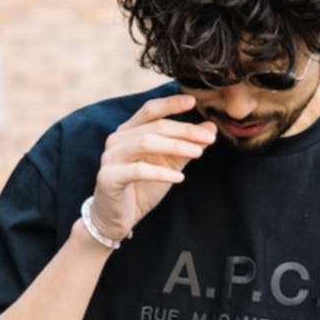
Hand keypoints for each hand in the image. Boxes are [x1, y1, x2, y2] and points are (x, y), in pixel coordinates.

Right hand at [89, 95, 216, 239]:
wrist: (117, 218)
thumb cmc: (142, 188)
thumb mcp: (168, 165)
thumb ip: (187, 146)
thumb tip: (211, 128)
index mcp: (129, 131)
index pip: (150, 110)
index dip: (170, 104)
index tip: (193, 101)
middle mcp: (117, 139)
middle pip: (154, 127)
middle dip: (184, 131)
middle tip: (208, 138)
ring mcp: (110, 158)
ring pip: (146, 143)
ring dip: (175, 147)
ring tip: (198, 153)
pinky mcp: (108, 178)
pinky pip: (138, 170)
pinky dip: (161, 172)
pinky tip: (180, 177)